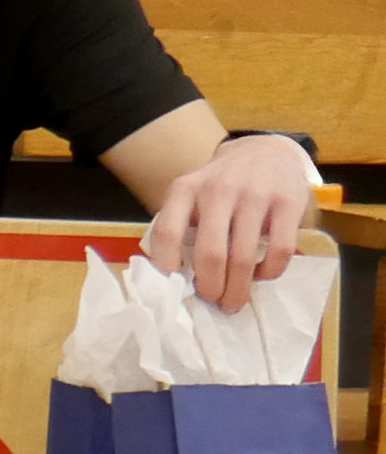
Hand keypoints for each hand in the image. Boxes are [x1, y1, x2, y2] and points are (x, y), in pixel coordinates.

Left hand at [145, 134, 316, 312]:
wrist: (266, 150)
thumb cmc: (223, 185)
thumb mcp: (193, 194)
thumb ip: (182, 225)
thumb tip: (173, 278)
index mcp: (185, 190)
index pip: (166, 234)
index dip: (166, 267)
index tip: (173, 288)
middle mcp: (218, 190)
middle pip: (209, 254)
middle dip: (210, 288)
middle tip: (213, 302)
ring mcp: (255, 195)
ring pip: (243, 257)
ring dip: (238, 289)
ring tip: (234, 301)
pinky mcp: (288, 202)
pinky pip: (279, 250)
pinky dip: (270, 271)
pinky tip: (262, 275)